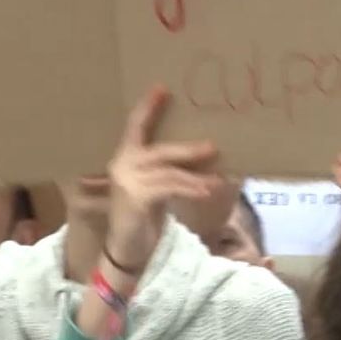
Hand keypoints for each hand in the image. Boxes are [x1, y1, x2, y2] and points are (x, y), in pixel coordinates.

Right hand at [103, 86, 219, 276]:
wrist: (125, 251)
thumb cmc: (142, 219)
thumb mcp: (156, 189)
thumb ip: (168, 172)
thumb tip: (206, 154)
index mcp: (125, 159)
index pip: (135, 127)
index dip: (147, 108)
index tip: (162, 88)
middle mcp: (122, 165)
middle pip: (159, 151)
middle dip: (187, 150)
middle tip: (213, 147)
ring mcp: (126, 182)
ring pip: (168, 171)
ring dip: (195, 175)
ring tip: (218, 180)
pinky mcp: (135, 198)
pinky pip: (169, 187)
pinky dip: (189, 188)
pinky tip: (206, 191)